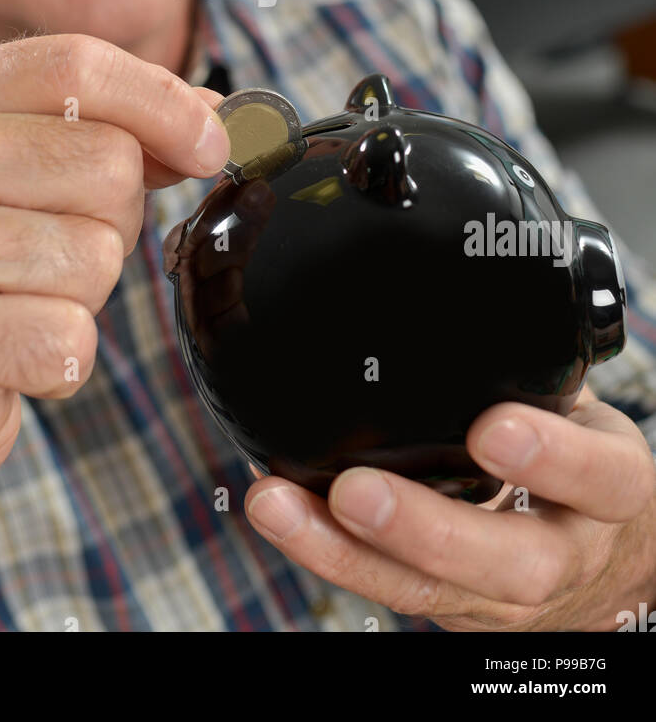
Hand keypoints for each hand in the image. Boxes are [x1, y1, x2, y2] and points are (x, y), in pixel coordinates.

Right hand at [0, 35, 229, 554]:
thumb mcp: (23, 170)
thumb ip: (112, 129)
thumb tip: (216, 117)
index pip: (76, 66)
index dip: (163, 102)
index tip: (211, 143)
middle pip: (106, 161)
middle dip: (114, 218)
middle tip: (49, 250)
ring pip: (97, 253)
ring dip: (83, 293)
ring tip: (17, 301)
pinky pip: (71, 334)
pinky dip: (61, 357)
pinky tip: (6, 354)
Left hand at [245, 386, 655, 630]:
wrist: (610, 563)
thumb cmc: (585, 466)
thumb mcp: (587, 413)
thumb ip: (537, 368)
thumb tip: (470, 282)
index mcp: (609, 490)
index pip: (596, 477)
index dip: (549, 457)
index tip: (493, 425)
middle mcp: (565, 555)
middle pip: (508, 563)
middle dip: (425, 529)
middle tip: (356, 490)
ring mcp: (506, 596)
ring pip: (430, 592)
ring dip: (345, 552)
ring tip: (279, 505)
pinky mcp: (455, 609)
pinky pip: (390, 590)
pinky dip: (327, 551)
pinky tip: (281, 512)